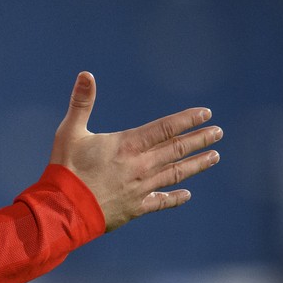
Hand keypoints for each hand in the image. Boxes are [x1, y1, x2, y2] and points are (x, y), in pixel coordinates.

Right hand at [51, 72, 221, 230]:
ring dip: (196, 164)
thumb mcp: (69, 131)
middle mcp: (140, 165)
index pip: (165, 128)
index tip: (206, 114)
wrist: (64, 208)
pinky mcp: (135, 208)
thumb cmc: (65, 168)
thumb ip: (81, 103)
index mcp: (127, 145)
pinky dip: (175, 197)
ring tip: (214, 156)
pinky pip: (161, 201)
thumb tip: (86, 74)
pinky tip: (187, 194)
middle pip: (176, 150)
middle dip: (199, 140)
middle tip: (218, 133)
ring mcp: (140, 188)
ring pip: (176, 173)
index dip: (187, 120)